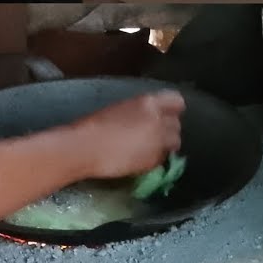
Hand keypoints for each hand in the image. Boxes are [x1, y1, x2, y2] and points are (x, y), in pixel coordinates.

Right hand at [69, 90, 183, 179]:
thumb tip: (144, 119)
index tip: (165, 115)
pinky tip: (139, 159)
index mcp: (148, 103)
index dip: (172, 109)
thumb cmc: (93, 126)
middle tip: (152, 134)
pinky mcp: (154, 161)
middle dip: (167, 129)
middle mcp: (158, 120)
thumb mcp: (119, 110)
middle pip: (176, 124)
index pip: (177, 101)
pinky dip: (154, 159)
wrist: (85, 148)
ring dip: (165, 145)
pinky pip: (162, 159)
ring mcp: (159, 141)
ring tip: (148, 148)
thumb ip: (138, 112)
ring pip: (175, 142)